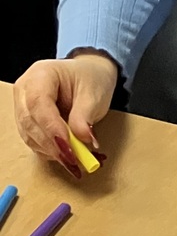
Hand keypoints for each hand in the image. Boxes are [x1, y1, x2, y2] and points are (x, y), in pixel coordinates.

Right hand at [13, 53, 116, 176]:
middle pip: (30, 121)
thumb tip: (81, 140)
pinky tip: (67, 155)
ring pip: (29, 135)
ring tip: (74, 160)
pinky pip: (34, 141)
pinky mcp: (28, 121)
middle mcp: (26, 90)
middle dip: (51, 144)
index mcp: (41, 74)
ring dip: (51, 151)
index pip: (38, 103)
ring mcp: (23, 106)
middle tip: (73, 159)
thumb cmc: (91, 78)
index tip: (68, 146)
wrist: (89, 75)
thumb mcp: (94, 94)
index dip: (51, 127)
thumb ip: (85, 117)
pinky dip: (50, 151)